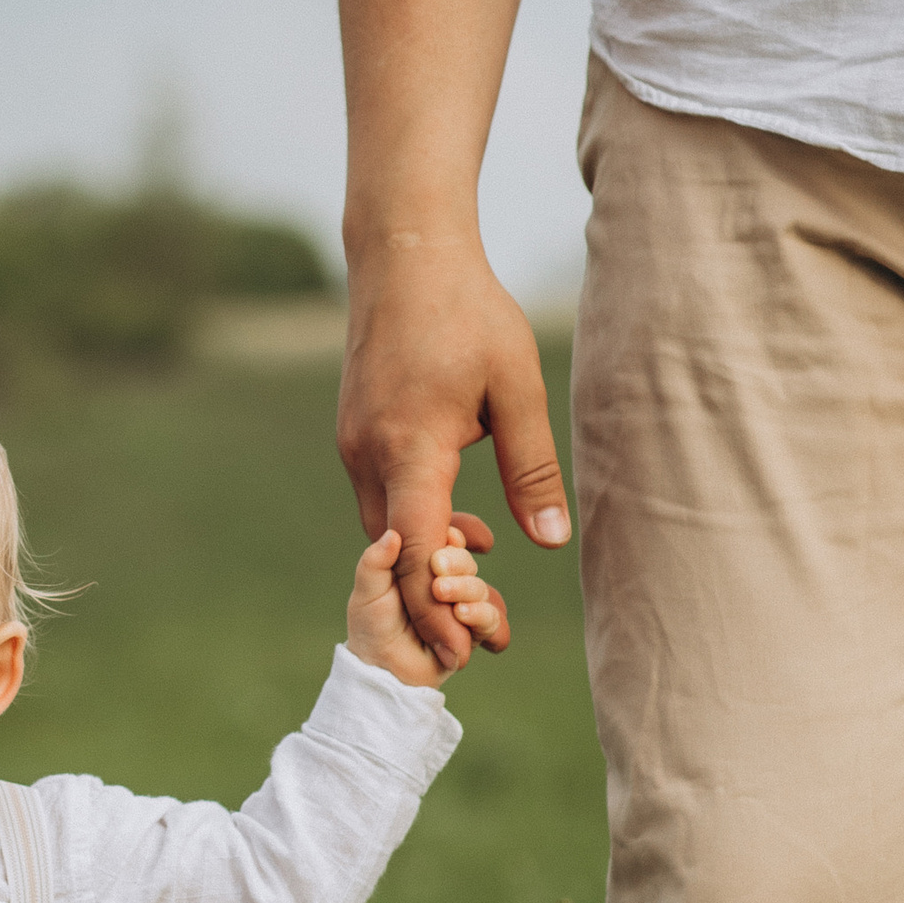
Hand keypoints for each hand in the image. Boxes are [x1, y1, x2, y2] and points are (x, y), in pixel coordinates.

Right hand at [336, 235, 568, 669]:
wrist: (404, 252)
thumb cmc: (468, 312)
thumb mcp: (516, 388)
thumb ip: (531, 468)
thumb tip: (550, 540)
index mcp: (409, 448)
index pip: (415, 551)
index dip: (435, 608)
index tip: (463, 650)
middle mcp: (367, 453)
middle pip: (393, 551)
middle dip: (432, 595)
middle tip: (484, 626)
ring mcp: (353, 442)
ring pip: (385, 526)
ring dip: (427, 555)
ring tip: (481, 571)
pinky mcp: (355, 430)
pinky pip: (382, 496)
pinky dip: (415, 521)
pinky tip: (461, 521)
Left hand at [347, 523, 507, 688]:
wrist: (381, 668)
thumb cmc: (371, 626)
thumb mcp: (367, 591)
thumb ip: (375, 563)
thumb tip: (391, 535)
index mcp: (423, 566)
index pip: (448, 542)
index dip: (451, 537)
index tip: (445, 536)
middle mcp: (446, 584)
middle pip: (466, 563)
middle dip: (456, 562)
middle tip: (436, 566)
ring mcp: (460, 609)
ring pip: (480, 589)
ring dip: (466, 588)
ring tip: (441, 593)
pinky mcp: (471, 635)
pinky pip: (490, 620)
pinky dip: (480, 613)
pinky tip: (462, 612)